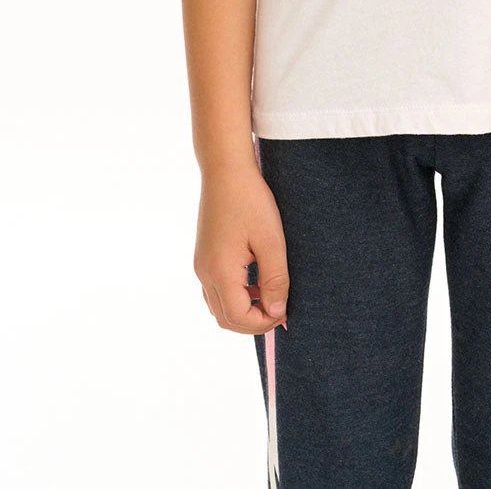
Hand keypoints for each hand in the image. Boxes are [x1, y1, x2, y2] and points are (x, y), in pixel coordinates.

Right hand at [193, 164, 289, 333]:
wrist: (225, 169)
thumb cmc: (250, 200)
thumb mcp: (271, 240)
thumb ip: (275, 279)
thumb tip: (277, 312)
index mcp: (220, 271)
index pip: (238, 317)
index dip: (263, 323)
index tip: (286, 313)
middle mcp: (204, 273)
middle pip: (225, 318)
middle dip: (253, 322)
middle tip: (280, 311)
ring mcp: (201, 264)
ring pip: (218, 306)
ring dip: (243, 310)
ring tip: (270, 296)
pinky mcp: (203, 255)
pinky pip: (215, 289)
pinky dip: (235, 295)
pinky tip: (256, 280)